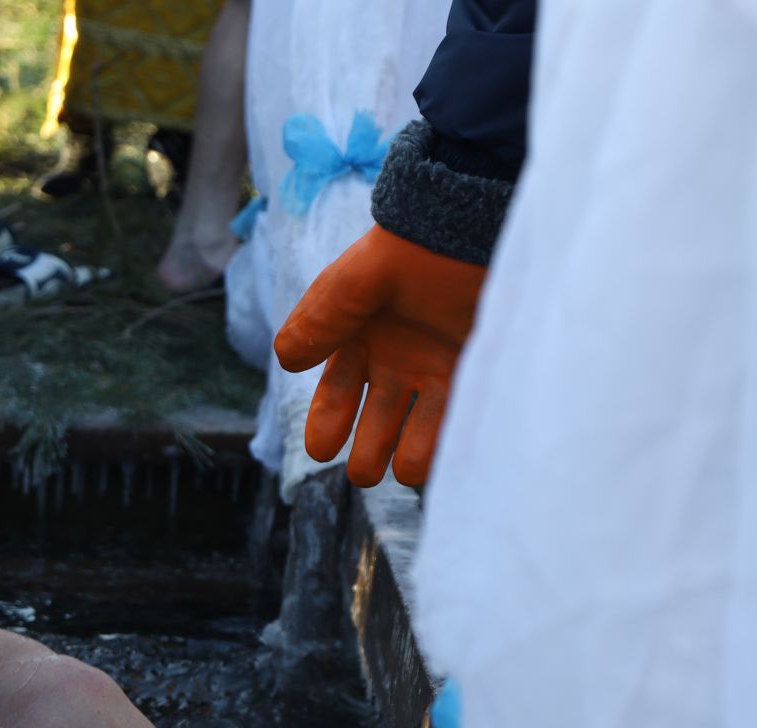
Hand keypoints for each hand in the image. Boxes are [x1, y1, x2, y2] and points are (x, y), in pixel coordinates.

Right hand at [274, 226, 486, 486]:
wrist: (469, 227)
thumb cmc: (406, 251)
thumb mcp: (349, 286)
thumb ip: (316, 325)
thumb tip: (286, 362)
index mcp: (357, 342)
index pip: (335, 398)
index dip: (326, 426)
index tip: (322, 448)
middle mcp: (395, 361)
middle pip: (374, 424)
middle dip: (366, 455)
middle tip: (363, 471)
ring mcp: (434, 368)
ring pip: (415, 432)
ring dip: (405, 457)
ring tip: (402, 469)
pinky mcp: (471, 370)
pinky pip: (454, 421)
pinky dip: (443, 444)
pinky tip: (436, 457)